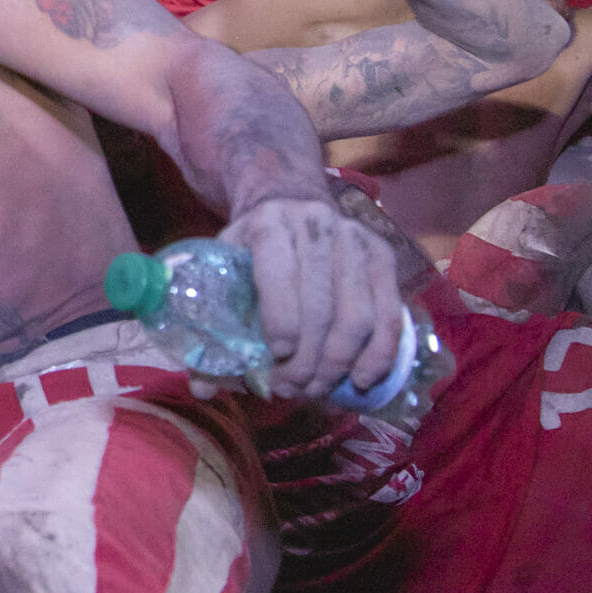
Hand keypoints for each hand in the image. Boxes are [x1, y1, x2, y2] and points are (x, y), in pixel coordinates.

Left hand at [224, 196, 404, 399]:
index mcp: (268, 224)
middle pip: (320, 306)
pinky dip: (378, 354)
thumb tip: (201, 391)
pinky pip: (390, 315)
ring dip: (337, 364)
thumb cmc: (251, 248)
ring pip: (357, 316)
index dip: (280, 321)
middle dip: (306, 360)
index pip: (277, 274)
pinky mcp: (383, 257)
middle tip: (290, 388)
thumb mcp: (223, 267)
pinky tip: (360, 380)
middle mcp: (315, 226)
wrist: (291, 200)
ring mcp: (355, 240)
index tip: (276, 359)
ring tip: (316, 389)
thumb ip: (209, 325)